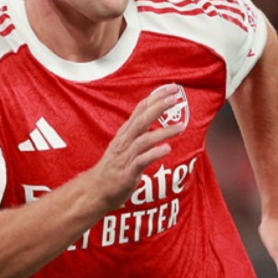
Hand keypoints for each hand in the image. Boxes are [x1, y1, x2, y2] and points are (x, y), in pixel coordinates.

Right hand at [90, 84, 185, 208]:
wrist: (95, 189)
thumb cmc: (113, 166)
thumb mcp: (124, 143)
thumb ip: (138, 130)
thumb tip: (154, 116)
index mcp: (125, 132)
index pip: (140, 109)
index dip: (156, 97)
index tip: (172, 88)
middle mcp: (125, 141)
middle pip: (142, 119)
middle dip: (159, 107)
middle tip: (175, 98)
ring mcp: (125, 156)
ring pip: (145, 139)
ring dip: (164, 132)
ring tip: (181, 127)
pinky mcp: (127, 173)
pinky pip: (142, 161)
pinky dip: (154, 153)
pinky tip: (167, 149)